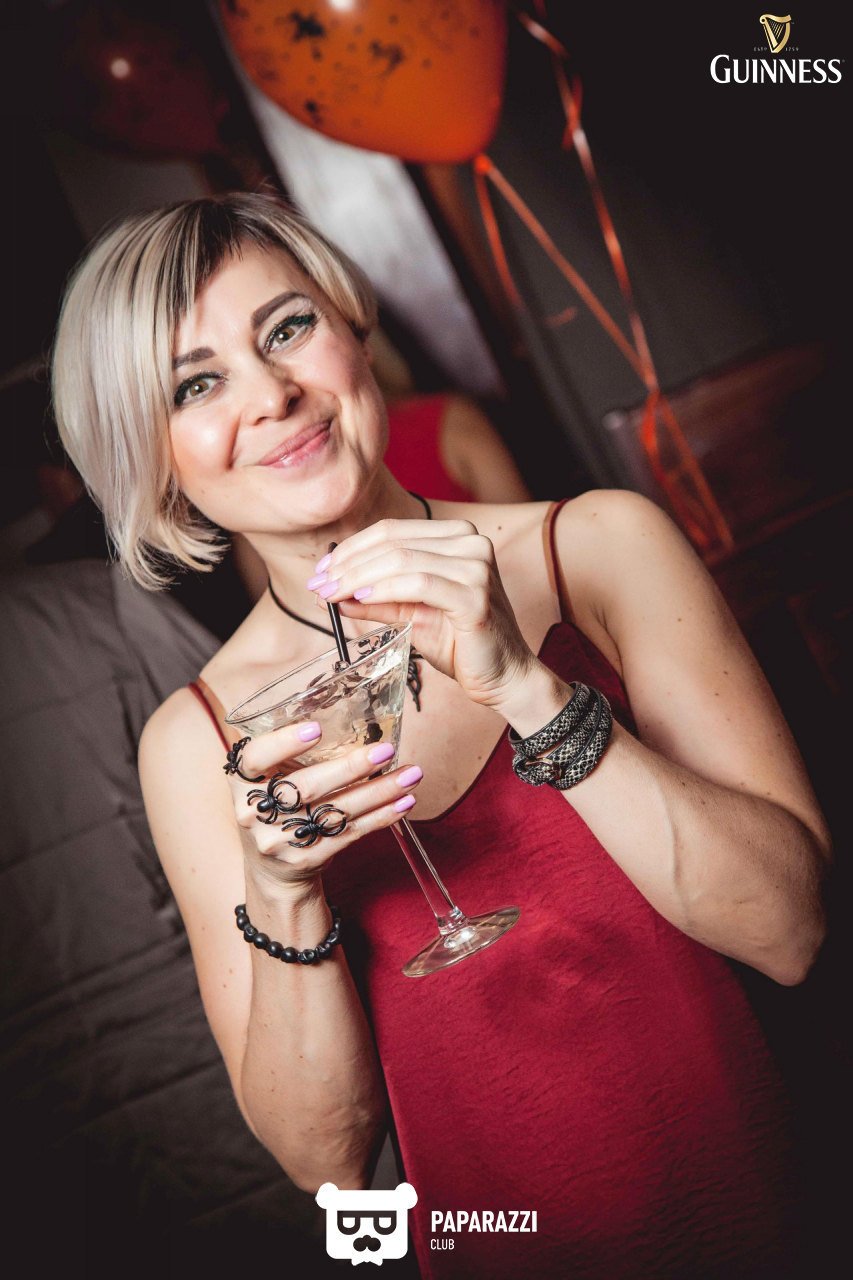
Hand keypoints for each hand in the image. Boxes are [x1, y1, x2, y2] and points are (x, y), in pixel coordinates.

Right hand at [225, 723, 422, 887]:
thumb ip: (289, 749)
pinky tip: (403, 802)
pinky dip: (381, 817)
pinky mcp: (306, 858)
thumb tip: (342, 704)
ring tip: (410, 774)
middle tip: (384, 751)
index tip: (316, 728)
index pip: (255, 758)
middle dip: (350, 768)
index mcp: (243, 781)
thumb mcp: (267, 777)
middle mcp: (256, 812)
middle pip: (306, 787)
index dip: (283, 743)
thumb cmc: (276, 804)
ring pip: (336, 811)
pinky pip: (349, 834)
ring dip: (379, 792)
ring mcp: (280, 839)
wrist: (271, 868)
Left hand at [309, 518, 535, 708]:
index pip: (392, 532)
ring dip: (358, 577)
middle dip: (347, 564)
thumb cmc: (459, 643)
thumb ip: (372, 599)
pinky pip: (418, 585)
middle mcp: (471, 543)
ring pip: (401, 561)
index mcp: (457, 537)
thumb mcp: (409, 614)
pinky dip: (383, 591)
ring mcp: (477, 567)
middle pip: (393, 543)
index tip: (320, 571)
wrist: (503, 676)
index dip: (350, 549)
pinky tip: (360, 600)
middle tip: (318, 584)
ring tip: (330, 595)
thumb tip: (327, 592)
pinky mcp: (476, 596)